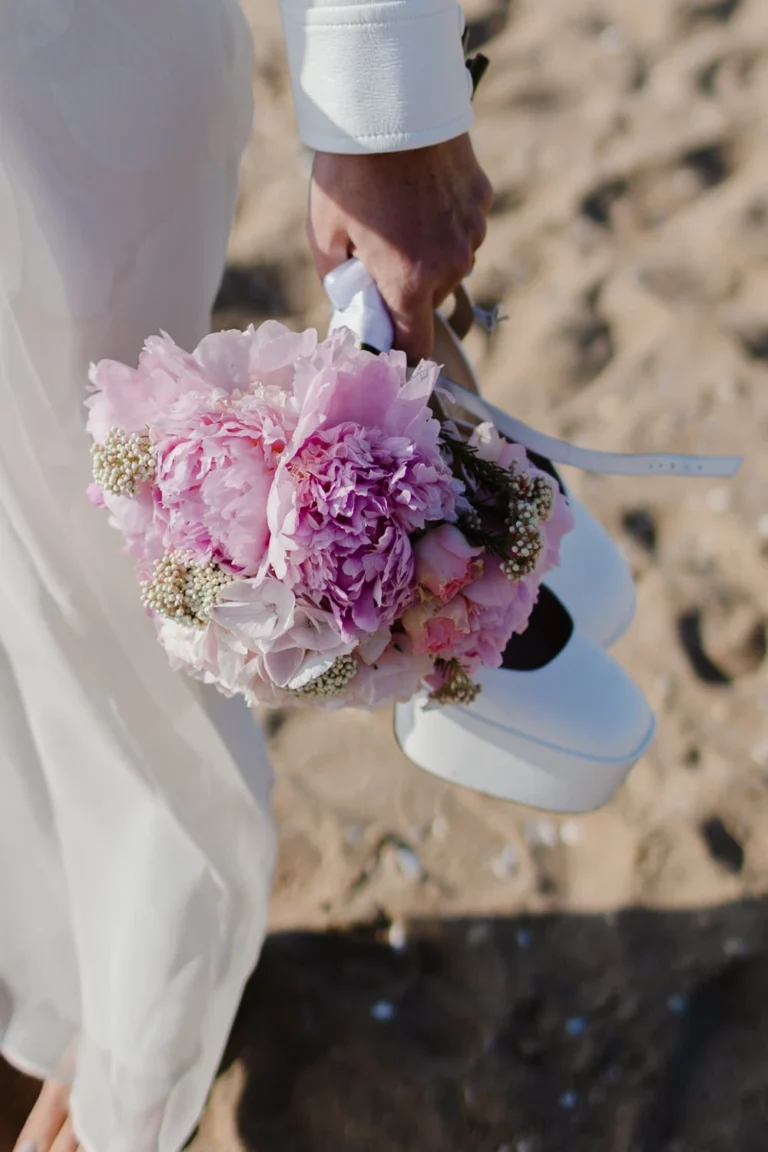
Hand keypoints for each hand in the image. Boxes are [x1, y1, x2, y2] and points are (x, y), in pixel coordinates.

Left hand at [308, 135, 492, 361]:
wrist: (390, 100)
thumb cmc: (349, 170)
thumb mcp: (324, 232)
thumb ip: (339, 281)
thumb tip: (351, 301)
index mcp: (410, 282)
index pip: (417, 348)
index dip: (400, 353)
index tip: (385, 344)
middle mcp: (451, 265)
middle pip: (430, 301)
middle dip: (406, 289)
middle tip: (378, 255)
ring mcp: (472, 231)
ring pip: (450, 263)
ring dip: (428, 254)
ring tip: (399, 214)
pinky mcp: (481, 199)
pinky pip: (463, 226)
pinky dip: (444, 220)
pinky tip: (420, 191)